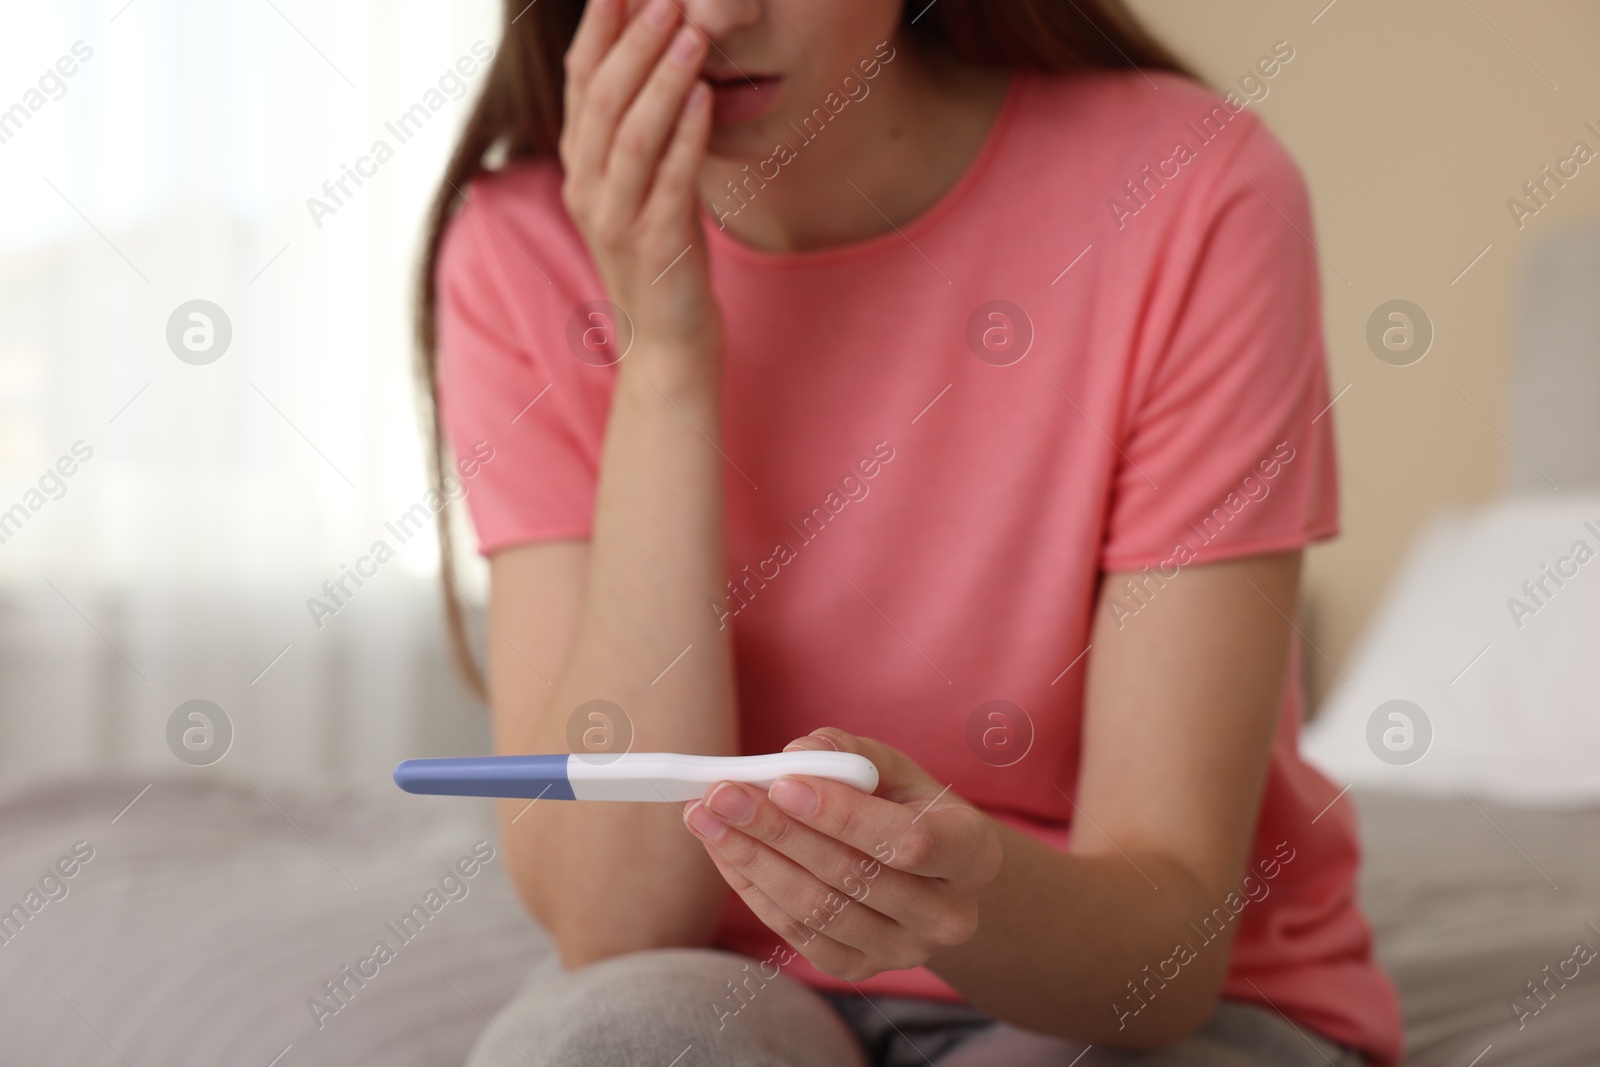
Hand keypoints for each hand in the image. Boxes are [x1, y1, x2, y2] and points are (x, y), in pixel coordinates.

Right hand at [560, 0, 720, 361]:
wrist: (668, 341)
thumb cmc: (664, 255)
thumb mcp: (644, 185)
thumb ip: (640, 130)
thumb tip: (657, 58)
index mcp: (579, 166)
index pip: (579, 83)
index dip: (597, 30)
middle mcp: (586, 188)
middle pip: (602, 101)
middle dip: (632, 42)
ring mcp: (615, 220)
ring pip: (631, 137)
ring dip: (661, 81)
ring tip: (690, 34)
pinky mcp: (654, 247)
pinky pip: (669, 183)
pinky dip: (686, 138)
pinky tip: (704, 99)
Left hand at [682, 728, 1002, 981]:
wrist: (927, 875)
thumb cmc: (908, 806)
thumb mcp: (894, 769)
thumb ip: (849, 755)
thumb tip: (797, 754)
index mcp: (972, 853)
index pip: (907, 841)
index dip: (842, 815)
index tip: (782, 783)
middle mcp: (948, 914)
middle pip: (851, 877)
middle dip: (776, 831)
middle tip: (720, 793)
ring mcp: (905, 951)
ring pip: (816, 909)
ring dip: (751, 860)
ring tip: (706, 818)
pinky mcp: (860, 969)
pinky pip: (797, 934)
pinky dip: (753, 890)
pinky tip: (725, 851)